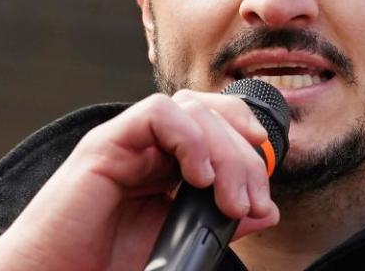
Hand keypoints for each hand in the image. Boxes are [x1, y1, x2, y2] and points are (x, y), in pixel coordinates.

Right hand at [0, 90, 279, 270]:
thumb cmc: (99, 265)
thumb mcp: (176, 243)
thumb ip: (218, 223)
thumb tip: (264, 209)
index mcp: (165, 166)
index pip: (218, 124)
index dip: (248, 144)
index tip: (264, 189)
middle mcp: (147, 148)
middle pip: (211, 115)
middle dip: (244, 157)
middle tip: (251, 204)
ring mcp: (125, 143)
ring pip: (191, 109)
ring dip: (224, 151)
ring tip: (230, 200)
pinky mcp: (103, 147)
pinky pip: (157, 114)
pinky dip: (188, 139)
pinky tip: (198, 179)